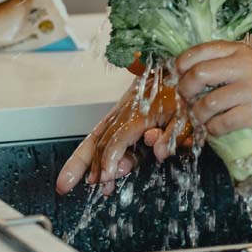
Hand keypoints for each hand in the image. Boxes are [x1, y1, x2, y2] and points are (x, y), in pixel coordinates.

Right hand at [54, 77, 175, 195]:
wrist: (178, 67)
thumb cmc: (184, 92)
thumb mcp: (186, 114)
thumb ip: (172, 135)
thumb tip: (158, 152)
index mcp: (139, 114)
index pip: (117, 141)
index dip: (109, 161)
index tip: (105, 178)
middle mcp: (124, 113)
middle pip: (96, 139)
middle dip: (80, 164)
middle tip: (65, 184)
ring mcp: (121, 112)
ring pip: (95, 136)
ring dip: (82, 159)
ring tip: (74, 181)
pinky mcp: (123, 112)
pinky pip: (104, 132)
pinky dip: (94, 150)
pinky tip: (96, 167)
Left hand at [171, 41, 251, 151]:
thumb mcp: (242, 64)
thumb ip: (216, 64)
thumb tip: (178, 75)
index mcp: (238, 51)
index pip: (200, 51)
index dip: (181, 64)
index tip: (178, 76)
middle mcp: (245, 66)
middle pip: (199, 74)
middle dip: (185, 90)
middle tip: (187, 99)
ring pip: (207, 104)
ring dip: (198, 114)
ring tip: (202, 117)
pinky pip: (221, 124)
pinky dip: (212, 129)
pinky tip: (216, 127)